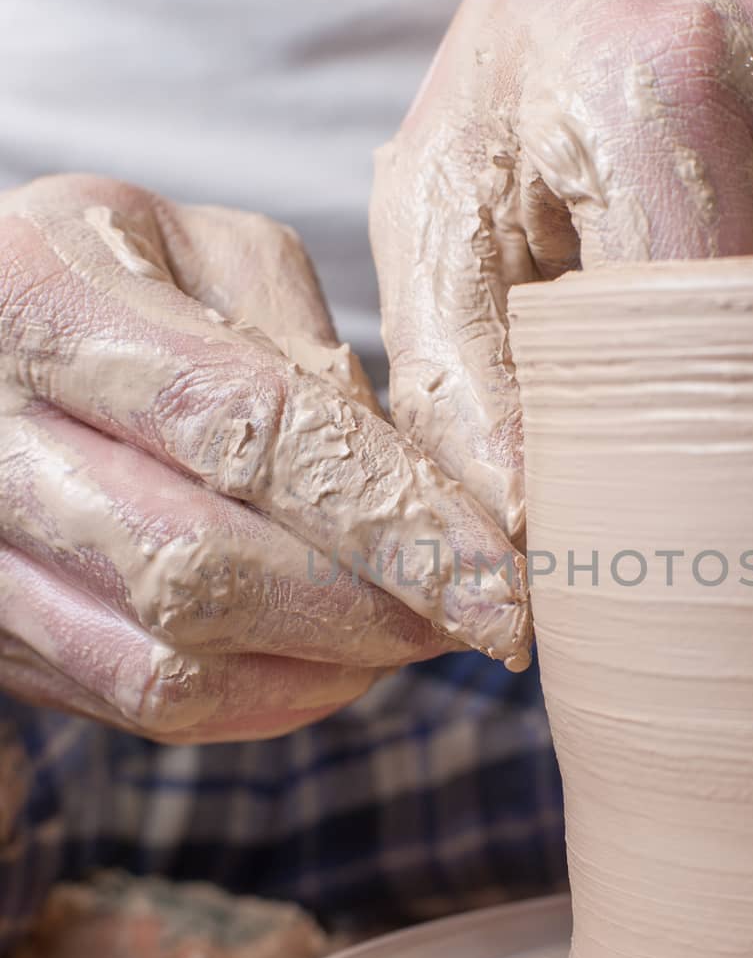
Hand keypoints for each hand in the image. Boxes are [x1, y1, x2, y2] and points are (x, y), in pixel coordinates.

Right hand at [0, 175, 528, 741]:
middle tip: (478, 612)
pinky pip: (144, 706)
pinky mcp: (5, 634)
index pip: (246, 429)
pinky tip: (335, 658)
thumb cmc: (112, 276)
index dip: (389, 515)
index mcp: (48, 301)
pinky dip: (267, 699)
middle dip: (369, 610)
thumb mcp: (206, 251)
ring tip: (412, 629)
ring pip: (171, 666)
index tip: (499, 574)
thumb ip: (308, 348)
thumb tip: (413, 490)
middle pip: (202, 572)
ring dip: (326, 666)